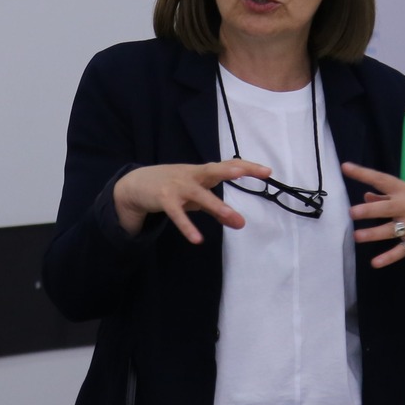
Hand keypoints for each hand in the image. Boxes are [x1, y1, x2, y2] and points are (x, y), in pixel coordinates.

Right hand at [112, 161, 269, 242]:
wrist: (137, 183)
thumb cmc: (174, 187)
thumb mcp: (197, 197)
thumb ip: (218, 210)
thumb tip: (240, 223)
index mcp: (202, 172)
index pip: (228, 165)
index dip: (247, 167)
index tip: (267, 171)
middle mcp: (192, 175)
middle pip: (214, 170)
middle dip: (230, 170)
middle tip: (246, 172)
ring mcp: (178, 186)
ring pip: (199, 194)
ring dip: (215, 205)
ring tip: (233, 217)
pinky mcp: (164, 199)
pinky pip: (177, 215)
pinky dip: (187, 227)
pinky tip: (197, 239)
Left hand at [341, 162, 404, 268]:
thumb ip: (388, 197)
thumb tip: (366, 196)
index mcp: (404, 191)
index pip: (381, 179)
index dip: (363, 173)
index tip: (345, 167)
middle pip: (385, 208)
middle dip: (368, 210)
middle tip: (352, 213)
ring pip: (389, 230)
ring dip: (373, 234)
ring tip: (357, 236)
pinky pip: (401, 250)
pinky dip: (388, 257)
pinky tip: (375, 263)